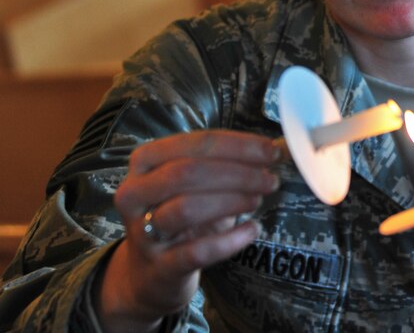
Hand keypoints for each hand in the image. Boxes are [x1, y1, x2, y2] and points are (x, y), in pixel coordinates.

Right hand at [95, 130, 280, 331]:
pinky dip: (230, 240)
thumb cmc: (180, 212)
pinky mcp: (159, 266)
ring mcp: (142, 231)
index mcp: (146, 160)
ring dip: (231, 201)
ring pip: (187, 208)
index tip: (271, 151)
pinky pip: (196, 251)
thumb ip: (230, 162)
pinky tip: (252, 229)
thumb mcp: (198, 182)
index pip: (196, 143)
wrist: (151, 271)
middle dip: (238, 173)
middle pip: (188, 172)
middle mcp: (135, 192)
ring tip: (258, 199)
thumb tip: (278, 148)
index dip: (238, 145)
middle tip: (270, 179)